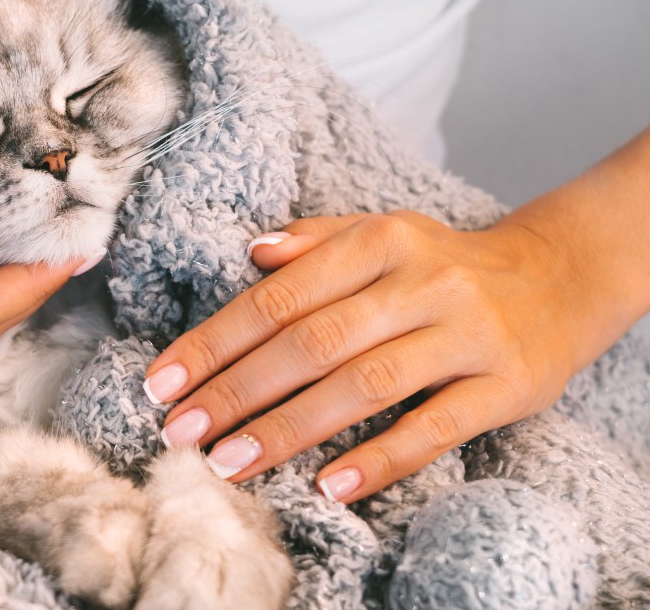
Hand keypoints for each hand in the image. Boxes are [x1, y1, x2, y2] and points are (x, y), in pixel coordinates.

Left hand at [142, 209, 599, 503]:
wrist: (558, 278)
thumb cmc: (442, 262)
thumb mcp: (381, 232)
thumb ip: (314, 240)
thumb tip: (250, 253)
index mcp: (380, 240)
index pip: (278, 297)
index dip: (214, 341)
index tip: (161, 381)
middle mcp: (422, 282)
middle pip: (312, 342)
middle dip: (236, 390)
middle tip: (180, 431)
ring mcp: (467, 335)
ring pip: (364, 386)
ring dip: (288, 429)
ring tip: (229, 463)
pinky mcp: (507, 386)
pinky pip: (434, 429)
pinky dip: (379, 459)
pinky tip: (327, 485)